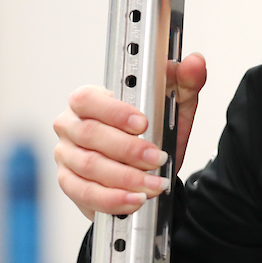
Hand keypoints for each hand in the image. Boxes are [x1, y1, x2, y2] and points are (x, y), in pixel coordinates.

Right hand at [53, 53, 206, 219]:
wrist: (150, 171)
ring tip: (155, 183)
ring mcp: (67, 155)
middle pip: (89, 134)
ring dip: (126, 177)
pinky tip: (135, 199)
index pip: (88, 99)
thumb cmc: (153, 133)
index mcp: (90, 100)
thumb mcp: (175, 107)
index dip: (114, 111)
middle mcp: (72, 125)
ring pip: (89, 166)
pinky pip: (86, 193)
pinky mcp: (69, 183)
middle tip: (157, 158)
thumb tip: (194, 63)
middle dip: (128, 149)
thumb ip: (185, 83)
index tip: (143, 123)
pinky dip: (113, 198)